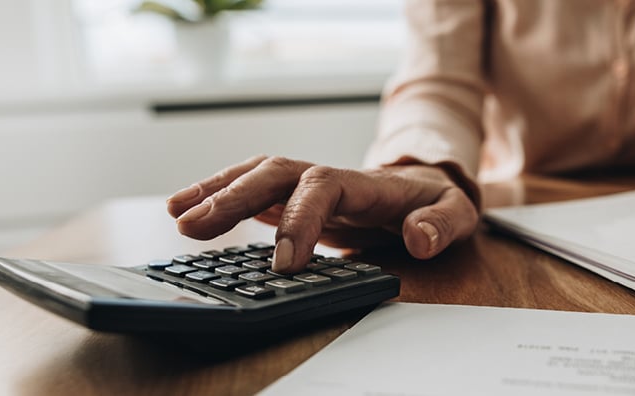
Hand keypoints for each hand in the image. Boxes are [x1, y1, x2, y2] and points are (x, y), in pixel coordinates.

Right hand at [166, 156, 478, 272]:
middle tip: (194, 227)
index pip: (323, 188)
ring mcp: (308, 184)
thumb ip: (441, 224)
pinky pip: (251, 189)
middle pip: (275, 173)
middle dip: (234, 197)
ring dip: (215, 190)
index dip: (299, 219)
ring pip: (256, 175)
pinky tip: (185, 211)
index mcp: (365, 183)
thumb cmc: (436, 204)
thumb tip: (419, 238)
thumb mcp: (457, 214)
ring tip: (177, 214)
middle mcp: (329, 177)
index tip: (285, 263)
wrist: (426, 190)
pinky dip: (217, 195)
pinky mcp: (294, 197)